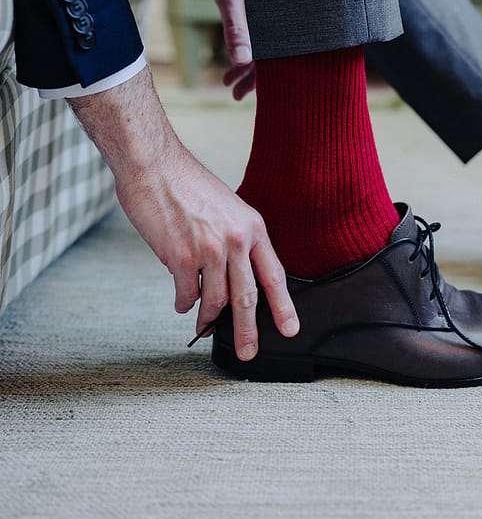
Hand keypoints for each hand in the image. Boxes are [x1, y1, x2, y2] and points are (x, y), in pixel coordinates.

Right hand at [69, 67, 298, 356]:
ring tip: (202, 326)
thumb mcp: (225, 207)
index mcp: (251, 226)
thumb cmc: (186, 184)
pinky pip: (186, 295)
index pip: (273, 274)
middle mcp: (235, 239)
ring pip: (215, 301)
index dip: (283, 305)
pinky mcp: (180, 257)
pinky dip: (182, 303)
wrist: (154, 165)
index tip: (291, 329)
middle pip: (247, 297)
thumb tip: (232, 276)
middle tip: (250, 352)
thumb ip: (234, 239)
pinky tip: (180, 303)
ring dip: (207, 319)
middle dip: (249, 330)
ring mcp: (209, 250)